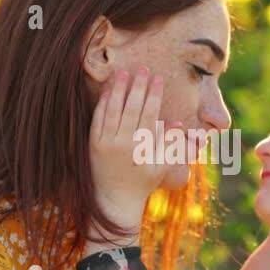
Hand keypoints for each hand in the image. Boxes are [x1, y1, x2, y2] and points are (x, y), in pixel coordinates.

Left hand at [88, 67, 177, 248]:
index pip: (149, 113)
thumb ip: (168, 144)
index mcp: (140, 147)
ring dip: (118, 90)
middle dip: (138, 86)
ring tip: (123, 72)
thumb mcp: (160, 167)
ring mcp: (105, 142)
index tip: (159, 79)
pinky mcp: (93, 144)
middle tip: (143, 68)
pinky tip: (107, 91)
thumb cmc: (142, 183)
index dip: (154, 94)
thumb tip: (176, 122)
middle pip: (131, 107)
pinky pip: (97, 119)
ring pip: (112, 110)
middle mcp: (122, 143)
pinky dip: (103, 104)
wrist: (114, 200)